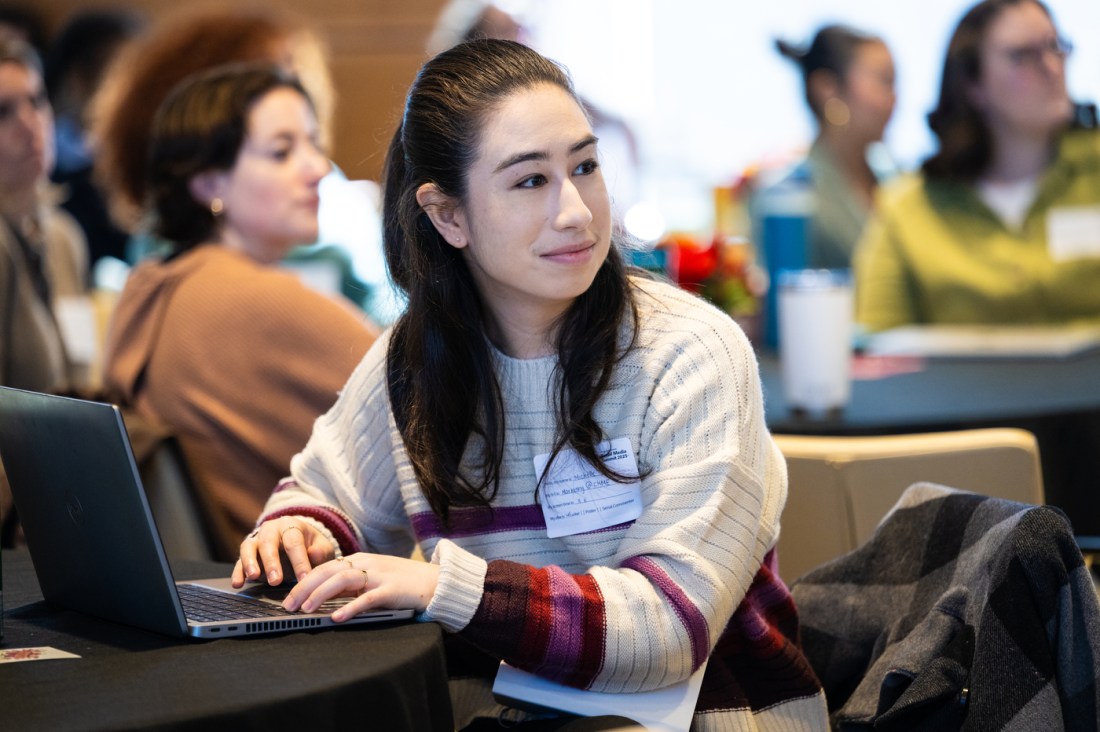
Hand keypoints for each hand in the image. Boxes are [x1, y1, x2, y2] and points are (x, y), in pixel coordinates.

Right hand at [232, 518, 334, 586]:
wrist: (296, 539)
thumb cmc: (310, 545)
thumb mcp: (321, 546)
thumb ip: (321, 551)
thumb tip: (314, 554)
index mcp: (291, 525)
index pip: (294, 542)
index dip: (299, 561)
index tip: (303, 579)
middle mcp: (271, 529)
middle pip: (269, 543)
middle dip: (272, 562)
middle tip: (276, 581)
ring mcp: (256, 539)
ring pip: (249, 547)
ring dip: (250, 562)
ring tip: (253, 577)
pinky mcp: (247, 552)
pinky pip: (239, 560)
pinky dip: (237, 572)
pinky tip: (238, 584)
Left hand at [282, 553, 439, 620]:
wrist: (436, 582)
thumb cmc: (403, 583)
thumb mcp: (373, 578)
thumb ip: (352, 585)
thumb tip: (324, 598)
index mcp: (360, 560)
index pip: (324, 568)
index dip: (304, 582)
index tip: (289, 598)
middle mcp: (367, 563)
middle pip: (328, 571)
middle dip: (304, 588)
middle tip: (288, 606)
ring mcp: (380, 575)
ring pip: (343, 580)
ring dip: (321, 595)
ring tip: (307, 610)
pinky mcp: (392, 589)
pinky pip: (368, 598)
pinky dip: (351, 607)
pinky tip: (337, 617)